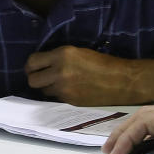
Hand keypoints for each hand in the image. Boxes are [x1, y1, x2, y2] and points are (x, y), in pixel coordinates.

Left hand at [25, 46, 141, 105]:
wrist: (122, 81)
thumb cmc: (103, 63)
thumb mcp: (78, 52)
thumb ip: (59, 57)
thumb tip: (43, 63)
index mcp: (62, 55)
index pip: (32, 61)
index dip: (31, 65)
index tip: (33, 67)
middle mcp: (60, 72)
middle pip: (32, 80)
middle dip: (34, 78)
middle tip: (41, 76)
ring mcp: (64, 88)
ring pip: (43, 91)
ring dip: (47, 87)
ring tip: (58, 83)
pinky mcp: (70, 101)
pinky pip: (56, 98)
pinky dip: (59, 94)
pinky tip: (69, 90)